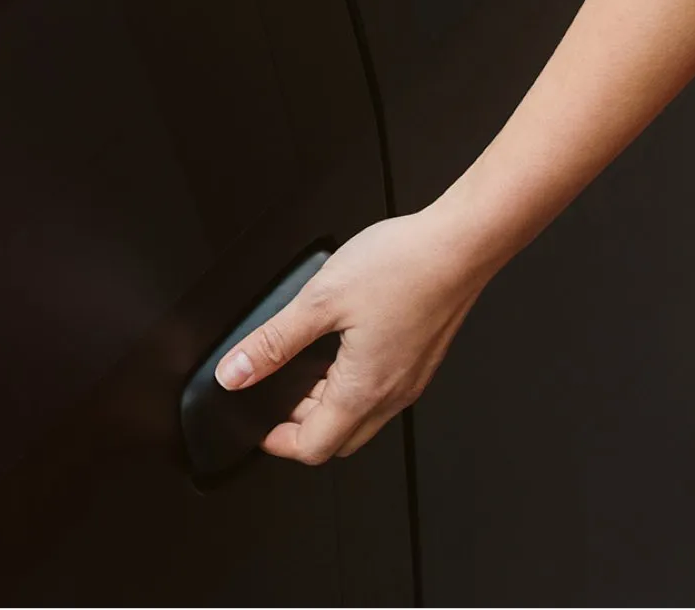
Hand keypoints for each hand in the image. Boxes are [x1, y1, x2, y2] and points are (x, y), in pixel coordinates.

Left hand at [213, 209, 496, 463]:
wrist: (460, 245)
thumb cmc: (404, 266)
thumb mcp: (320, 300)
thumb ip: (272, 341)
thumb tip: (235, 373)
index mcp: (363, 391)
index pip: (313, 448)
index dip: (276, 443)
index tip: (256, 425)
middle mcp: (392, 395)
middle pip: (339, 440)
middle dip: (301, 427)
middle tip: (275, 396)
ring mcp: (411, 380)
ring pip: (360, 417)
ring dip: (327, 405)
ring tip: (302, 367)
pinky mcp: (421, 360)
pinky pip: (381, 392)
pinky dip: (352, 385)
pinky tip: (340, 348)